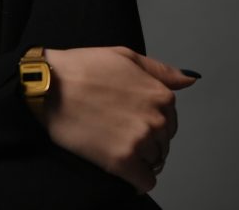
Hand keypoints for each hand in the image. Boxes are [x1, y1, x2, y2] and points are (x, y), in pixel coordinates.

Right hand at [38, 46, 196, 193]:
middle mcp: (156, 119)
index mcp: (161, 95)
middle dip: (147, 140)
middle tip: (119, 132)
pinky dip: (136, 180)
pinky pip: (144, 182)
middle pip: (164, 143)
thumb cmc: (82, 68)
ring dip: (140, 158)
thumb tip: (189, 80)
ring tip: (114, 145)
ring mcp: (141, 141)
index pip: (171, 121)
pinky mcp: (122, 161)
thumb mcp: (125, 57)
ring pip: (155, 161)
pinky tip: (122, 169)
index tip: (130, 119)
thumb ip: (161, 71)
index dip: (150, 121)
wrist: (49, 86)